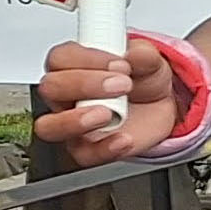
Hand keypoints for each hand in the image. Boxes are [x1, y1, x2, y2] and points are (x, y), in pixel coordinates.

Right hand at [33, 38, 179, 163]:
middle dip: (85, 84)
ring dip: (74, 120)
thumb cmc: (142, 78)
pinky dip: (103, 149)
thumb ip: (143, 54)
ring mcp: (71, 123)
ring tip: (107, 114)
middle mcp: (65, 94)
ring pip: (48, 126)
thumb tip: (135, 54)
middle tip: (122, 85)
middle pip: (51, 88)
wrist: (162, 107)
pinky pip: (83, 155)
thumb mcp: (149, 60)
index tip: (121, 63)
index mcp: (72, 65)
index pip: (60, 58)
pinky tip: (123, 139)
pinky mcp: (86, 148)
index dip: (87, 59)